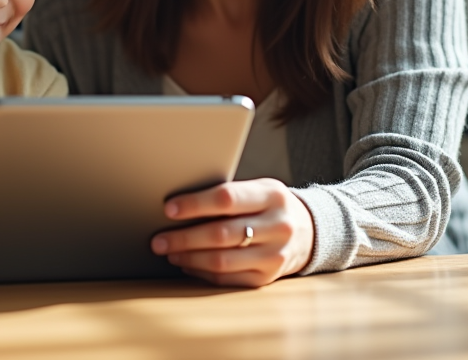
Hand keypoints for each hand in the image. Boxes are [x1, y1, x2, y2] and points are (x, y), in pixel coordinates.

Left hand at [150, 178, 314, 287]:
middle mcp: (277, 226)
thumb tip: (179, 205)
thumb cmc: (270, 205)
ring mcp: (274, 256)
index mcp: (272, 196)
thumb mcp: (259, 189)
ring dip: (189, 257)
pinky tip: (187, 263)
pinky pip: (227, 278)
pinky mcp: (267, 278)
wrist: (308, 231)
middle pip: (221, 233)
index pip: (227, 199)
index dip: (195, 204)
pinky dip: (201, 272)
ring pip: (222, 260)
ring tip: (168, 251)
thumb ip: (229, 195)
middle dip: (184, 237)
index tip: (169, 209)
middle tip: (158, 239)